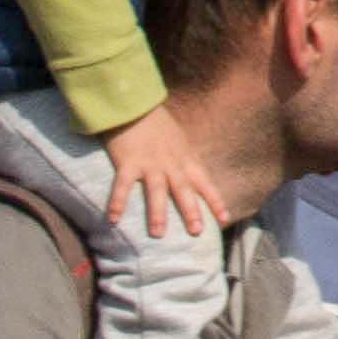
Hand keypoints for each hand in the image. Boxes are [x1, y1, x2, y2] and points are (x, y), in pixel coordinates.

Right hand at [99, 107, 227, 243]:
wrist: (135, 104)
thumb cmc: (154, 124)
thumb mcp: (178, 140)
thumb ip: (183, 159)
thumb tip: (189, 177)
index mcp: (185, 158)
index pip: (204, 182)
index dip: (215, 201)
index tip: (224, 219)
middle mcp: (171, 162)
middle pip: (184, 189)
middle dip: (191, 211)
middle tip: (196, 232)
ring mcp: (150, 162)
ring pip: (157, 190)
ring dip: (158, 212)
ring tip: (158, 234)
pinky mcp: (128, 161)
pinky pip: (122, 185)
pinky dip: (118, 202)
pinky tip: (113, 219)